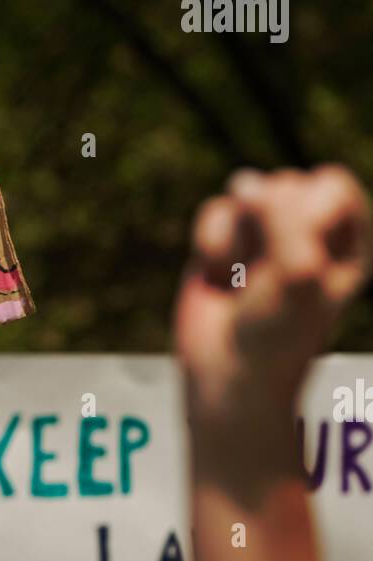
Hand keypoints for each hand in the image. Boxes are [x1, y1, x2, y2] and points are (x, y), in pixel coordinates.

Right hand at [174, 165, 371, 421]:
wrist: (227, 377)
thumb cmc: (276, 336)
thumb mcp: (300, 271)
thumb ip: (284, 212)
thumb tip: (243, 183)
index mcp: (348, 240)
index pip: (332, 186)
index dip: (308, 219)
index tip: (302, 266)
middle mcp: (311, 231)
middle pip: (287, 185)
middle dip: (270, 232)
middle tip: (267, 282)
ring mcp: (265, 233)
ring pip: (248, 194)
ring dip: (239, 242)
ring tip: (245, 282)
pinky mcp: (225, 242)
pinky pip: (215, 212)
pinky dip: (211, 246)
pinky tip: (220, 279)